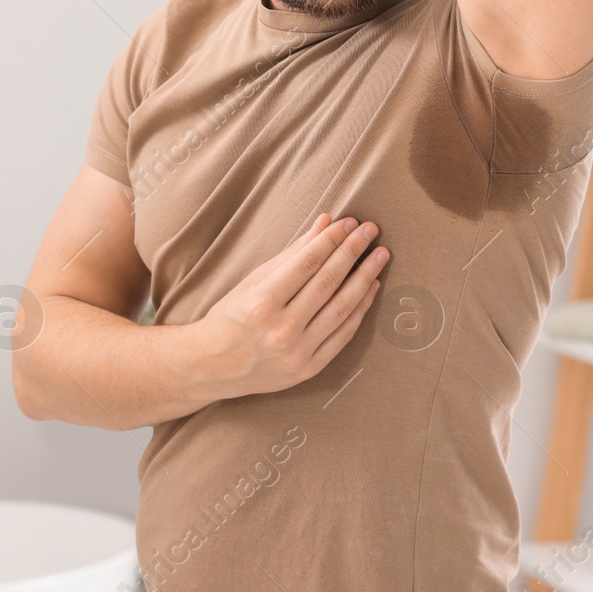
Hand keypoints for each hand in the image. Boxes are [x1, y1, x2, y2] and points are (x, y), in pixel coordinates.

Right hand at [192, 211, 387, 398]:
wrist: (212, 367)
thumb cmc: (232, 316)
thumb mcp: (254, 280)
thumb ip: (292, 254)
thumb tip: (325, 223)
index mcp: (261, 302)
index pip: (307, 263)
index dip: (331, 240)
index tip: (350, 223)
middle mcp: (281, 329)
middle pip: (328, 283)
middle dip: (353, 252)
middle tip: (371, 231)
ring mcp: (296, 352)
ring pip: (342, 308)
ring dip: (365, 278)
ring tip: (380, 255)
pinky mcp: (308, 369)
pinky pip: (343, 335)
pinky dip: (360, 309)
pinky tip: (372, 287)